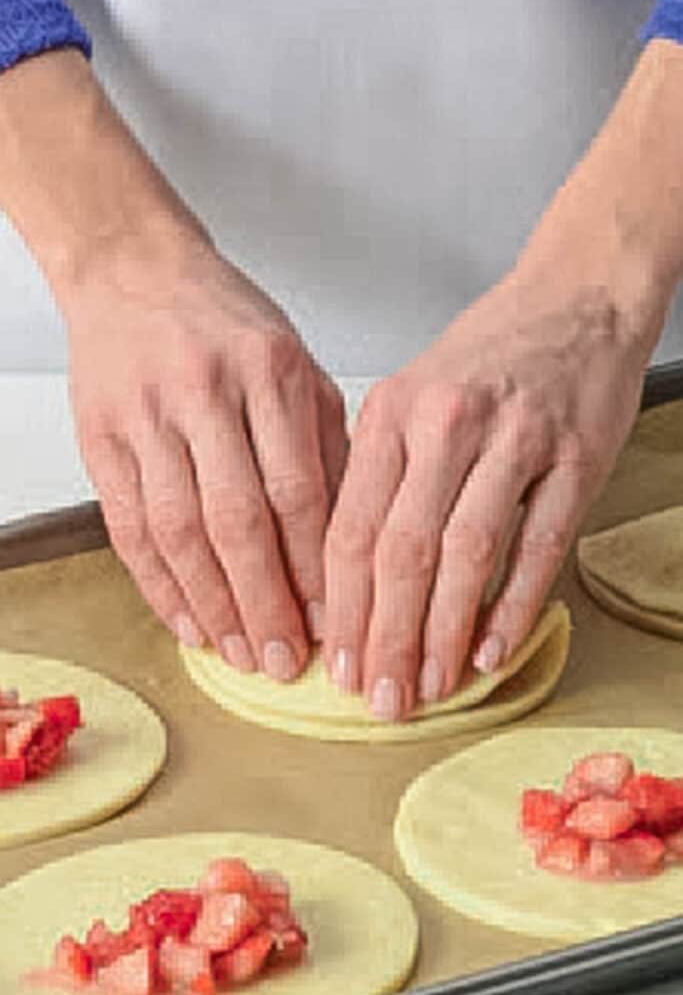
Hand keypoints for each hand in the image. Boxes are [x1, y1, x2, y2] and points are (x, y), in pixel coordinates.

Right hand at [67, 240, 346, 678]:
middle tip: (288, 660)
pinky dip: (158, 583)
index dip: (317, 566)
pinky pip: (129, 526)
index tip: (337, 619)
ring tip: (241, 652)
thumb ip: (324, 441)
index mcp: (270, 371)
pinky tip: (186, 619)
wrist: (133, 270)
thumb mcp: (296, 363)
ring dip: (212, 605)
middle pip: (239, 520)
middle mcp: (205, 393)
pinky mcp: (101, 438)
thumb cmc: (226, 321)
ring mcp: (146, 416)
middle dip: (267, 602)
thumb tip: (346, 539)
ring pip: (179, 532)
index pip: (300, 489)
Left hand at [323, 271, 665, 720]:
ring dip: (442, 633)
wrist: (575, 298)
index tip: (335, 660)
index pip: (352, 526)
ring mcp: (515, 439)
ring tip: (428, 686)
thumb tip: (352, 574)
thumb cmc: (489, 354)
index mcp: (393, 411)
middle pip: (402, 550)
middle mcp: (446, 423)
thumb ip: (379, 473)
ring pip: (466, 555)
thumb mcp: (412, 395)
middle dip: (385, 636)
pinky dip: (512, 607)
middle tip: (378, 696)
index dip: (342, 606)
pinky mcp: (575, 457)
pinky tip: (491, 649)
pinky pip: (538, 546)